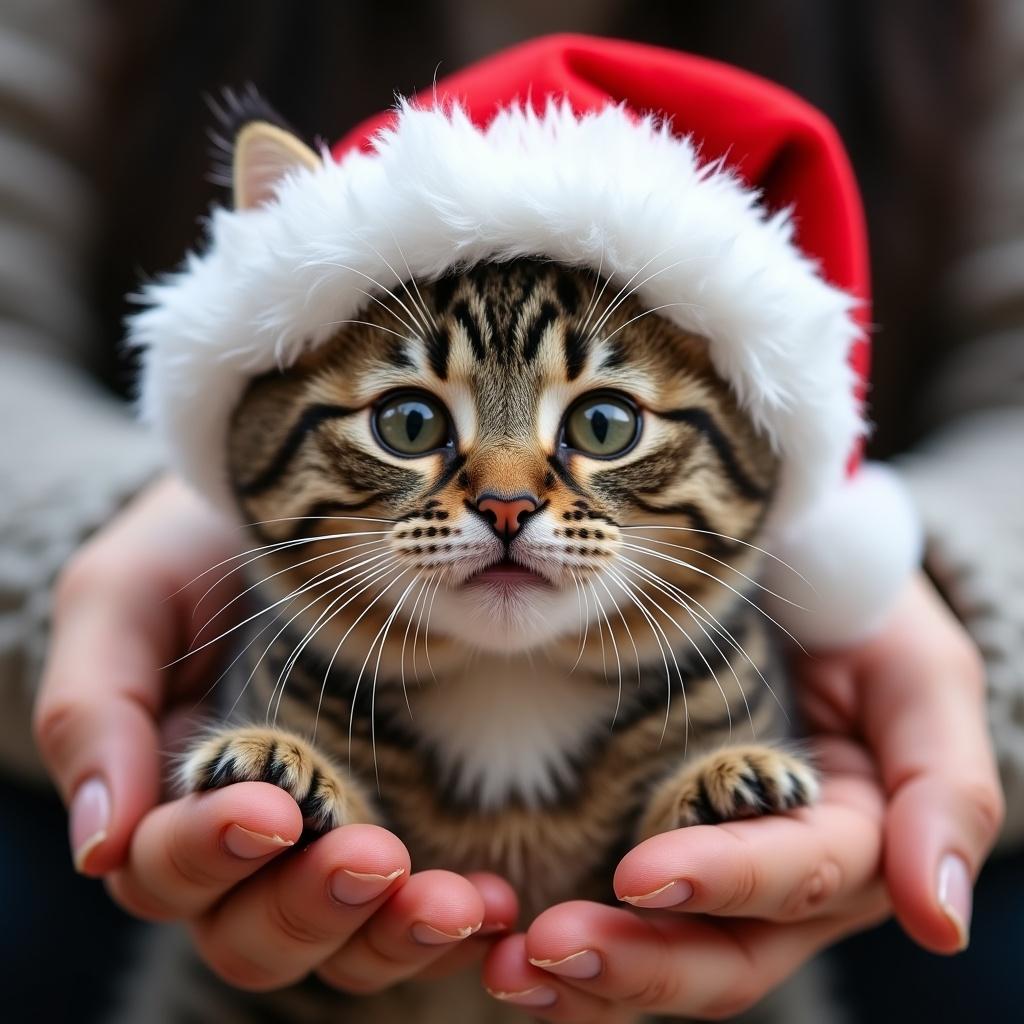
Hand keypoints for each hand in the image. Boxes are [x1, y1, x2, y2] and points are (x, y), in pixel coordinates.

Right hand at [34, 476, 514, 990]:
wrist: (294, 511)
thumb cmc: (193, 555)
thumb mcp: (125, 598)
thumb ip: (93, 708)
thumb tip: (99, 845)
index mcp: (166, 800)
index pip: (166, 871)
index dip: (210, 854)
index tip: (272, 809)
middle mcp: (247, 847)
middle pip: (254, 934)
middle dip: (311, 906)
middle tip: (375, 856)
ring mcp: (333, 842)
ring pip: (342, 946)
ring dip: (393, 936)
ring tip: (455, 904)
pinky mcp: (408, 827)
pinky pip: (418, 914)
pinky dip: (455, 928)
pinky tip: (497, 908)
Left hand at [481, 574, 1004, 1019]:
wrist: (799, 577)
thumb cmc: (867, 621)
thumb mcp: (922, 681)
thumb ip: (944, 790)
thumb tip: (937, 923)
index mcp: (851, 843)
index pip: (792, 880)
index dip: (724, 881)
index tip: (638, 873)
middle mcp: (780, 878)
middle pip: (722, 953)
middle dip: (639, 962)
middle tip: (549, 949)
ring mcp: (713, 865)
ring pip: (660, 953)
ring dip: (587, 974)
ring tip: (507, 967)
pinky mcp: (649, 834)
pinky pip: (614, 911)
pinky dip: (565, 937)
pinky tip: (503, 941)